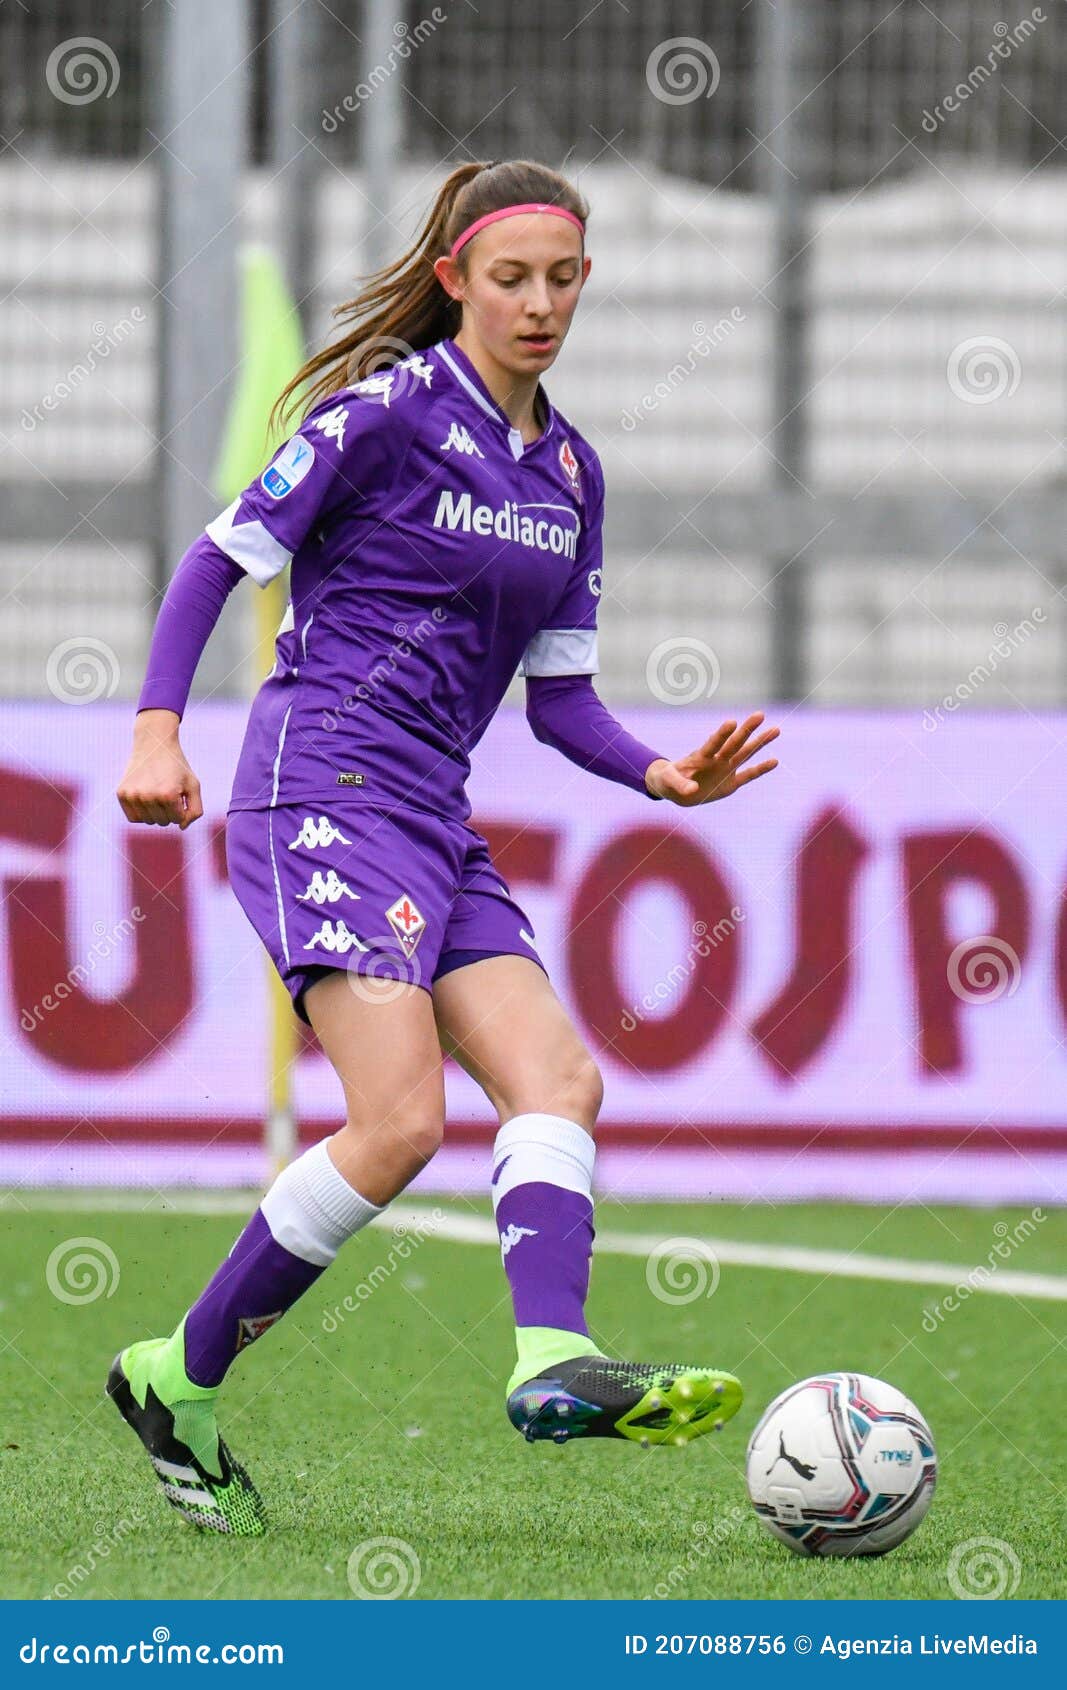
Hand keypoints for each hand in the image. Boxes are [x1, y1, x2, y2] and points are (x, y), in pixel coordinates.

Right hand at [117, 709, 203, 828]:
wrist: (154, 744)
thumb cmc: (177, 766)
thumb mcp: (193, 785)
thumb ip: (195, 810)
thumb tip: (181, 827)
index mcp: (168, 795)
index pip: (177, 820)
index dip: (181, 808)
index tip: (179, 792)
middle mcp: (148, 796)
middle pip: (162, 822)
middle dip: (168, 810)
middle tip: (166, 789)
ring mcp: (132, 795)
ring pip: (148, 821)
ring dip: (155, 812)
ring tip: (156, 791)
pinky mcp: (121, 794)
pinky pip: (133, 818)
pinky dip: (141, 812)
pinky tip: (145, 796)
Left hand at [645, 712, 779, 805]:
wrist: (675, 789)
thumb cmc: (668, 780)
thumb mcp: (668, 782)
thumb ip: (679, 784)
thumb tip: (692, 790)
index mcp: (701, 756)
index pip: (714, 743)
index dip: (722, 734)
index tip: (732, 722)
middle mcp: (717, 759)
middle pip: (735, 742)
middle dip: (747, 730)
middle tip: (760, 714)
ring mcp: (725, 769)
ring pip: (746, 753)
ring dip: (760, 743)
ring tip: (775, 729)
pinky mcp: (730, 783)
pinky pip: (748, 775)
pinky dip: (761, 769)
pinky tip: (775, 761)